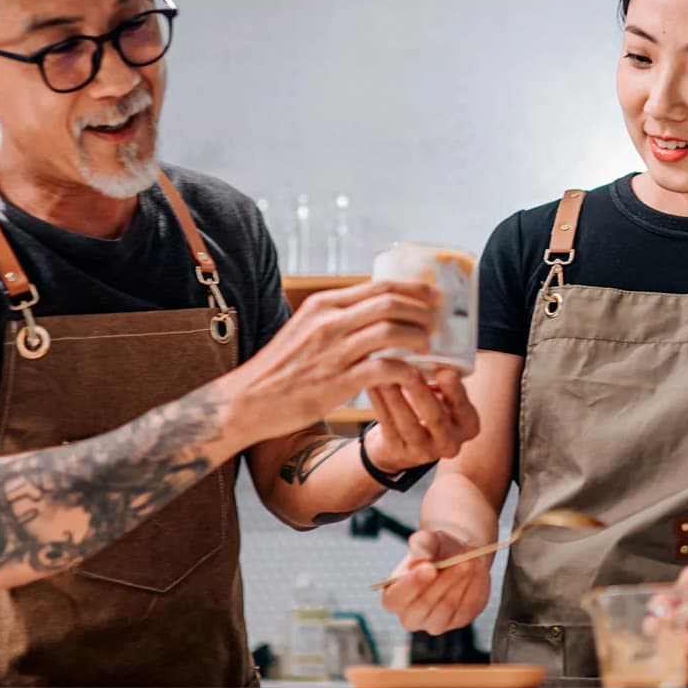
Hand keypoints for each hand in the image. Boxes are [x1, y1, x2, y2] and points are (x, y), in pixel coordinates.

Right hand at [221, 280, 437, 442]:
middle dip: (423, 310)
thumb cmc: (279, 369)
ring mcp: (334, 351)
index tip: (434, 298)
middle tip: (439, 321)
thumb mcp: (304, 329)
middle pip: (391, 303)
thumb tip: (369, 312)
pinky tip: (416, 377)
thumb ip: (335, 318)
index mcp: (323, 304)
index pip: (379, 286)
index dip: (413, 290)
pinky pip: (386, 369)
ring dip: (419, 338)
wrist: (248, 401)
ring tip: (430, 348)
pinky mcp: (338, 381)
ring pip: (392, 331)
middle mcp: (329, 321)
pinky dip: (408, 371)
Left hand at [365, 368, 480, 472]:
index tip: (444, 372)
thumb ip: (444, 381)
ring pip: (407, 424)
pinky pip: (387, 426)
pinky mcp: (398, 452)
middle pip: (435, 418)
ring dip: (395, 398)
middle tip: (409, 371)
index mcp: (468, 426)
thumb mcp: (445, 399)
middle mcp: (450, 443)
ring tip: (384, 375)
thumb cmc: (429, 410)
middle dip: (421, 393)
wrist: (405, 446)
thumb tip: (429, 351)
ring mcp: (423, 452)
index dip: (454, 391)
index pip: (462, 407)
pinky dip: (379, 404)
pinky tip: (372, 386)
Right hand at [380, 530, 491, 634]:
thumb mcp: (427, 540)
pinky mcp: (459, 621)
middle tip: (462, 560)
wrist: (456, 555)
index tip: (430, 568)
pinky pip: (467, 607)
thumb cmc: (435, 548)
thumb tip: (420, 561)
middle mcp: (411, 616)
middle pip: (424, 604)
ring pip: (447, 607)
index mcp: (393, 597)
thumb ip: (420, 547)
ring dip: (461, 581)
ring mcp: (435, 623)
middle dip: (444, 580)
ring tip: (471, 559)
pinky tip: (476, 569)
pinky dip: (473, 586)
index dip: (413, 584)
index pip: (397, 598)